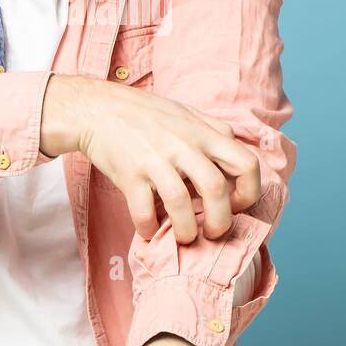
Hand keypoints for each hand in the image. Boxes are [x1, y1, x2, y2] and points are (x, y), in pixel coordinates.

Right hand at [40, 74, 261, 243]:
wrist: (97, 108)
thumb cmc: (144, 112)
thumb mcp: (187, 113)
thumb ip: (213, 131)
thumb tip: (236, 152)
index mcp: (203, 133)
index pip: (246, 164)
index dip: (248, 191)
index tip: (234, 204)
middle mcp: (183, 146)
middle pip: (216, 189)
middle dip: (220, 221)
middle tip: (212, 232)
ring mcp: (155, 160)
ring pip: (181, 204)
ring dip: (186, 231)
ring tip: (183, 237)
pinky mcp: (129, 174)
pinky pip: (143, 211)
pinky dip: (148, 228)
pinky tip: (148, 231)